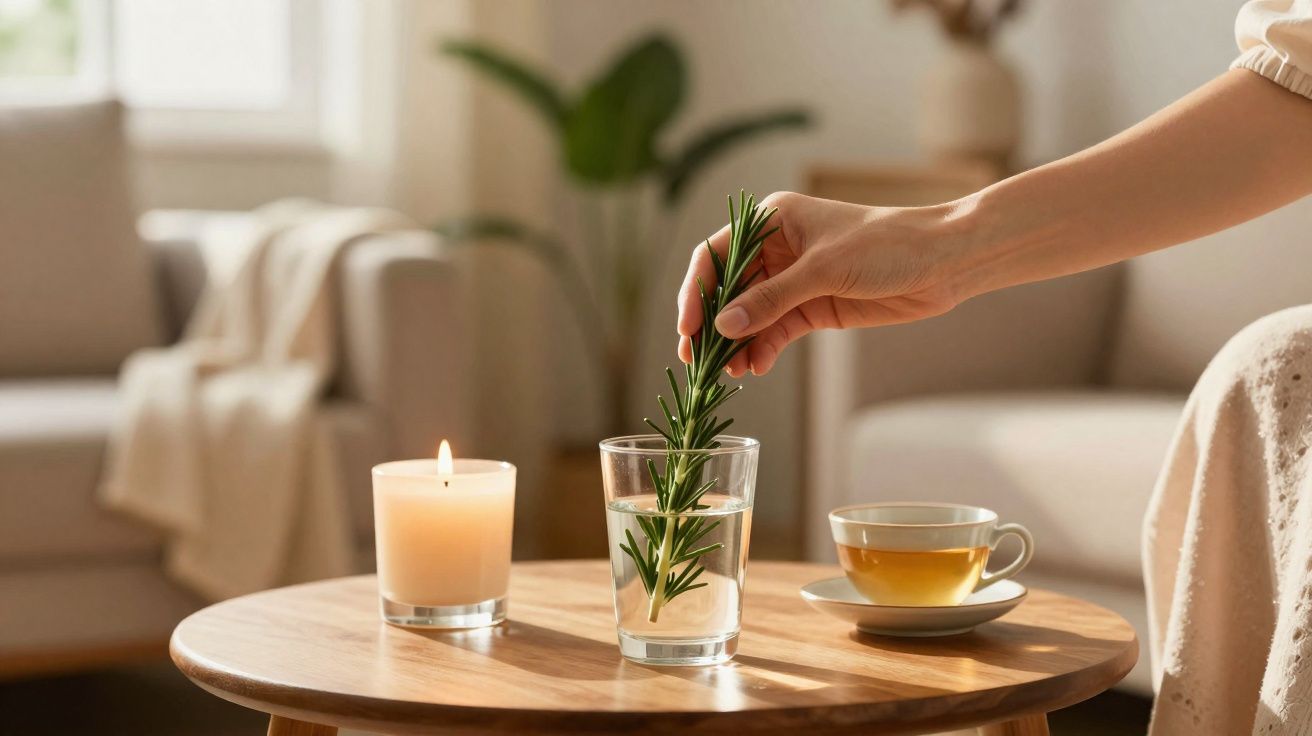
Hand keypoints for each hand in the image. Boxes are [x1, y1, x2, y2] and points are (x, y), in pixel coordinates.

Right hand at [676, 192, 963, 376]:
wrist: (943, 262)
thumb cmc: (886, 245)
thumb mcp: (823, 271)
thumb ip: (772, 299)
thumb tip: (724, 326)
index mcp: (771, 221)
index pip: (716, 256)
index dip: (696, 292)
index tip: (687, 328)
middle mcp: (776, 249)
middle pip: (728, 290)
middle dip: (714, 326)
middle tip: (698, 361)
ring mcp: (794, 280)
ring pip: (750, 315)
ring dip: (738, 344)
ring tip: (730, 373)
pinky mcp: (814, 307)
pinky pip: (776, 330)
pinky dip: (764, 349)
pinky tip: (756, 367)